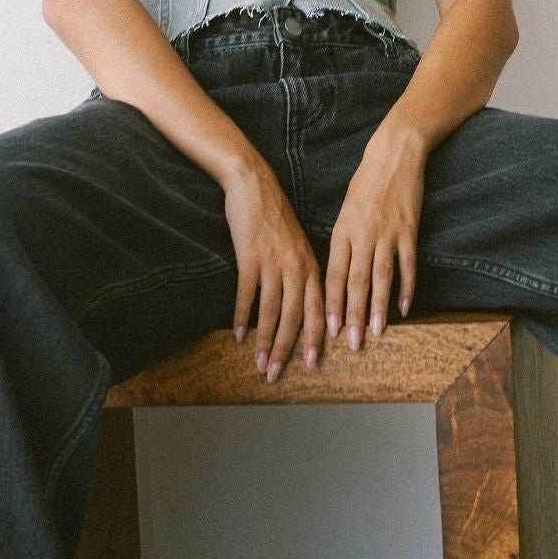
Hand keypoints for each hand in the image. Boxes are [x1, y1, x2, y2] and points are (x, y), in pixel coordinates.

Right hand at [224, 163, 325, 381]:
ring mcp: (274, 262)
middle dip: (287, 349)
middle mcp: (297, 267)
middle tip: (277, 374)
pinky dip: (242, 317)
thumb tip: (299, 304)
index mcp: (311, 266)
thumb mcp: (296, 245)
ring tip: (259, 363)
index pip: (318, 309)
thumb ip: (300, 273)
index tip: (311, 363)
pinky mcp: (251, 257)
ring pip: (273, 311)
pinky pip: (248, 294)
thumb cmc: (274, 216)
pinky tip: (239, 335)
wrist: (254, 184)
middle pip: (296, 317)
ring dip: (265, 341)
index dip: (314, 338)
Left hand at [324, 123, 425, 350]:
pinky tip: (404, 308)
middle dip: (352, 314)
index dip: (331, 303)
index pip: (334, 274)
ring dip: (377, 307)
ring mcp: (387, 233)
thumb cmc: (366, 182)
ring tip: (375, 332)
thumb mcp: (345, 210)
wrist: (394, 154)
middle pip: (355, 281)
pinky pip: (407, 264)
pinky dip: (406, 287)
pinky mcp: (409, 229)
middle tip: (350, 343)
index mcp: (342, 230)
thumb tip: (337, 273)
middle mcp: (362, 234)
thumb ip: (342, 241)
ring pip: (380, 276)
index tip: (327, 329)